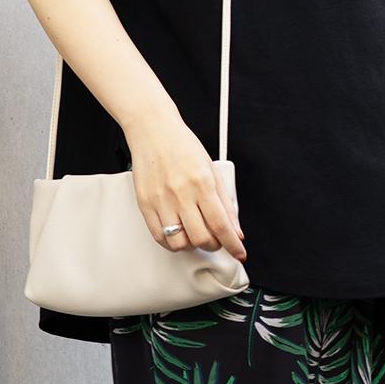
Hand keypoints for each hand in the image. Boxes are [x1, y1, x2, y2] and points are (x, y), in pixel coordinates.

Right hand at [125, 110, 246, 260]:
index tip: (239, 253)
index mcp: (202, 183)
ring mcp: (161, 200)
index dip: (233, 244)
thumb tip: (236, 230)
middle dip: (213, 245)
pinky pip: (158, 236)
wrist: (152, 130)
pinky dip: (171, 242)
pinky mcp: (145, 204)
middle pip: (201, 238)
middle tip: (215, 239)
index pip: (221, 225)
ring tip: (194, 233)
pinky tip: (178, 233)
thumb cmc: (183, 146)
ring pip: (179, 242)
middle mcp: (181, 193)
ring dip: (191, 245)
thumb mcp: (212, 170)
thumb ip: (225, 202)